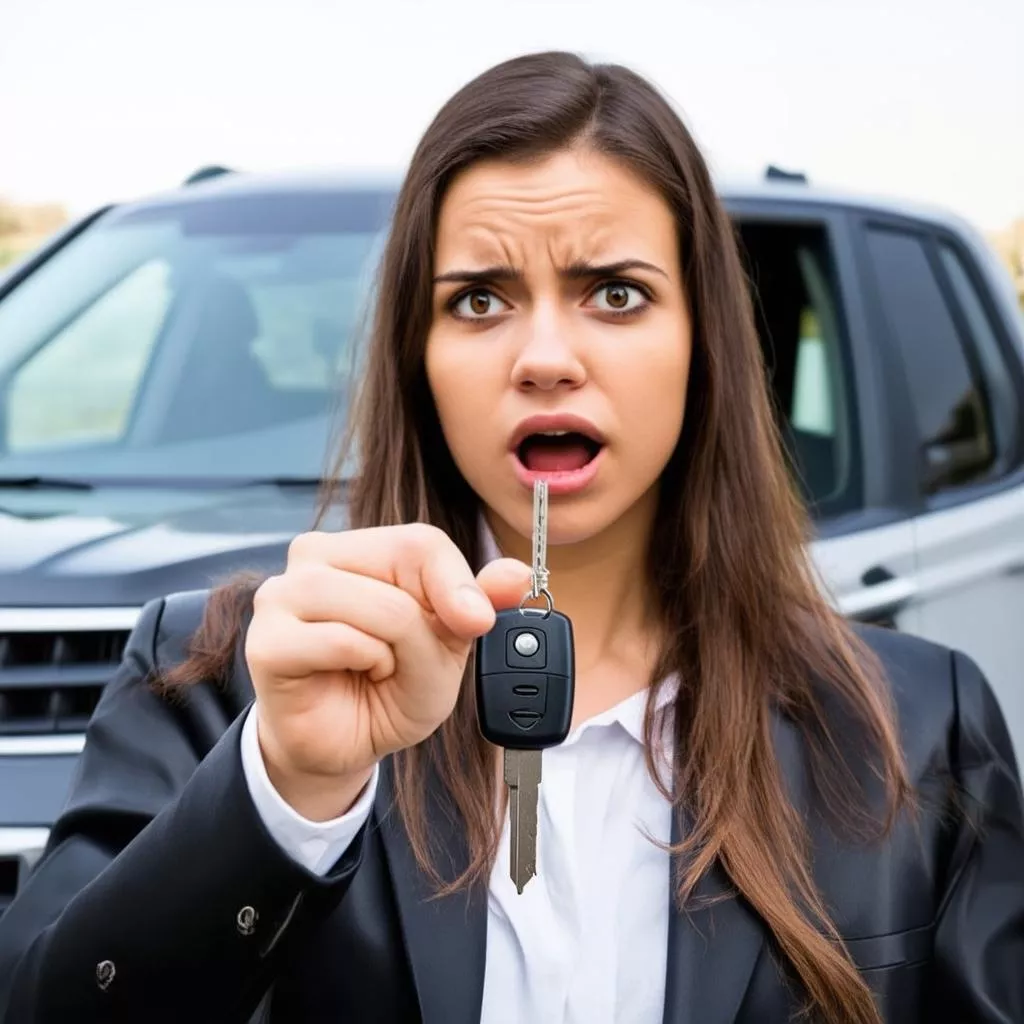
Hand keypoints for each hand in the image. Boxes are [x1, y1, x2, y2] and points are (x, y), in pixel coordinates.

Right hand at [244, 523, 529, 819]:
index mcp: (359, 548)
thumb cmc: (388, 686)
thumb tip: (516, 574)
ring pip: (376, 605)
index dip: (457, 584)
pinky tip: (350, 676)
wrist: (344, 745)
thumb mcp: (449, 644)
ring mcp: (282, 594)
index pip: (421, 541)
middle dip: (424, 629)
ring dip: (394, 650)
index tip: (476, 624)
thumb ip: (480, 602)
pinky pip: (340, 639)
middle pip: (401, 568)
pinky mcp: (267, 640)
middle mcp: (313, 557)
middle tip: (402, 661)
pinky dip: (363, 664)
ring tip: (375, 667)